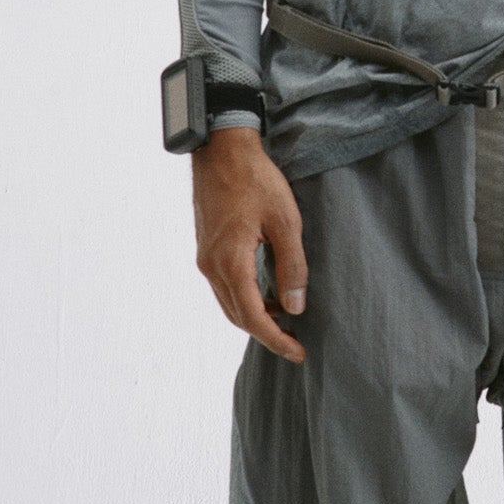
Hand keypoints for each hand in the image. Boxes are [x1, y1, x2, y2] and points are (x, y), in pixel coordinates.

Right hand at [192, 127, 307, 362]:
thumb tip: (295, 308)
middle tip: (294, 345)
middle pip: (237, 316)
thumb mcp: (286, 221)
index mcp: (231, 262)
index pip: (252, 316)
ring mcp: (205, 258)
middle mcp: (211, 266)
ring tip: (285, 320)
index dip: (276, 339)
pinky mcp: (206, 249)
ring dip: (255, 316)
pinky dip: (245, 298)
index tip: (298, 352)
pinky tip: (266, 293)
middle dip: (266, 334)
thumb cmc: (256, 180)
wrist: (222, 150)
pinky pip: (224, 286)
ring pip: (229, 303)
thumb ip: (292, 267)